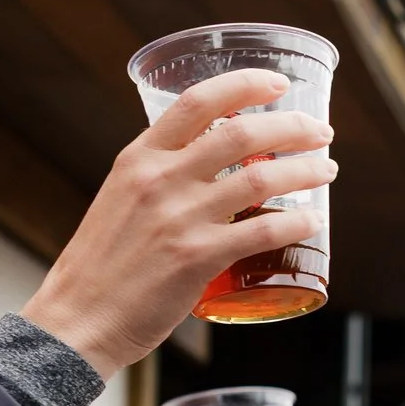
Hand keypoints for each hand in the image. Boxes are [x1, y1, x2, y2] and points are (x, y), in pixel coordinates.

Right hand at [21, 69, 337, 376]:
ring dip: (306, 170)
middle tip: (321, 133)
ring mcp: (180, 218)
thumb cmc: (101, 267)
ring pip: (263, 179)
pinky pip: (264, 232)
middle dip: (293, 127)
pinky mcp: (198, 258)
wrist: (77, 320)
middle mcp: (160, 179)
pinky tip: (313, 222)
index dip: (246, 85)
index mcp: (139, 158)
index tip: (279, 84)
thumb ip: (159, 179)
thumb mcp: (120, 200)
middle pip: (242, 133)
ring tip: (327, 171)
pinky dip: (297, 223)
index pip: (198, 101)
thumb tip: (205, 168)